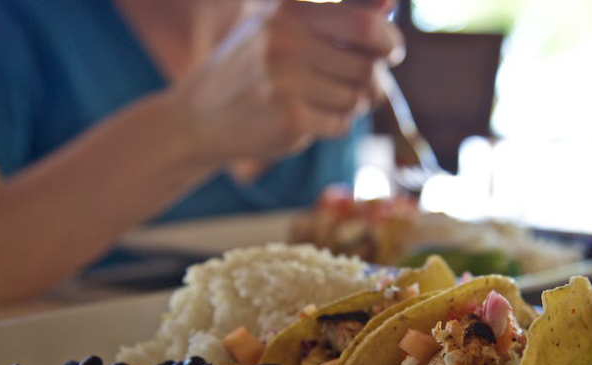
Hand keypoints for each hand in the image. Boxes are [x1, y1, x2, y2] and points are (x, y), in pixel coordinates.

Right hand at [169, 0, 403, 163]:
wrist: (201, 116)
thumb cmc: (252, 67)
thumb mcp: (283, 28)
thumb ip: (337, 16)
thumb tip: (390, 5)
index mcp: (287, 12)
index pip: (365, 24)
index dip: (388, 40)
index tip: (390, 51)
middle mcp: (285, 42)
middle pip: (367, 66)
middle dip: (373, 80)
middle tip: (364, 86)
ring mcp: (285, 82)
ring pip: (357, 98)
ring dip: (351, 105)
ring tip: (326, 102)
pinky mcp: (288, 118)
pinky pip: (341, 124)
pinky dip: (335, 125)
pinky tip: (312, 120)